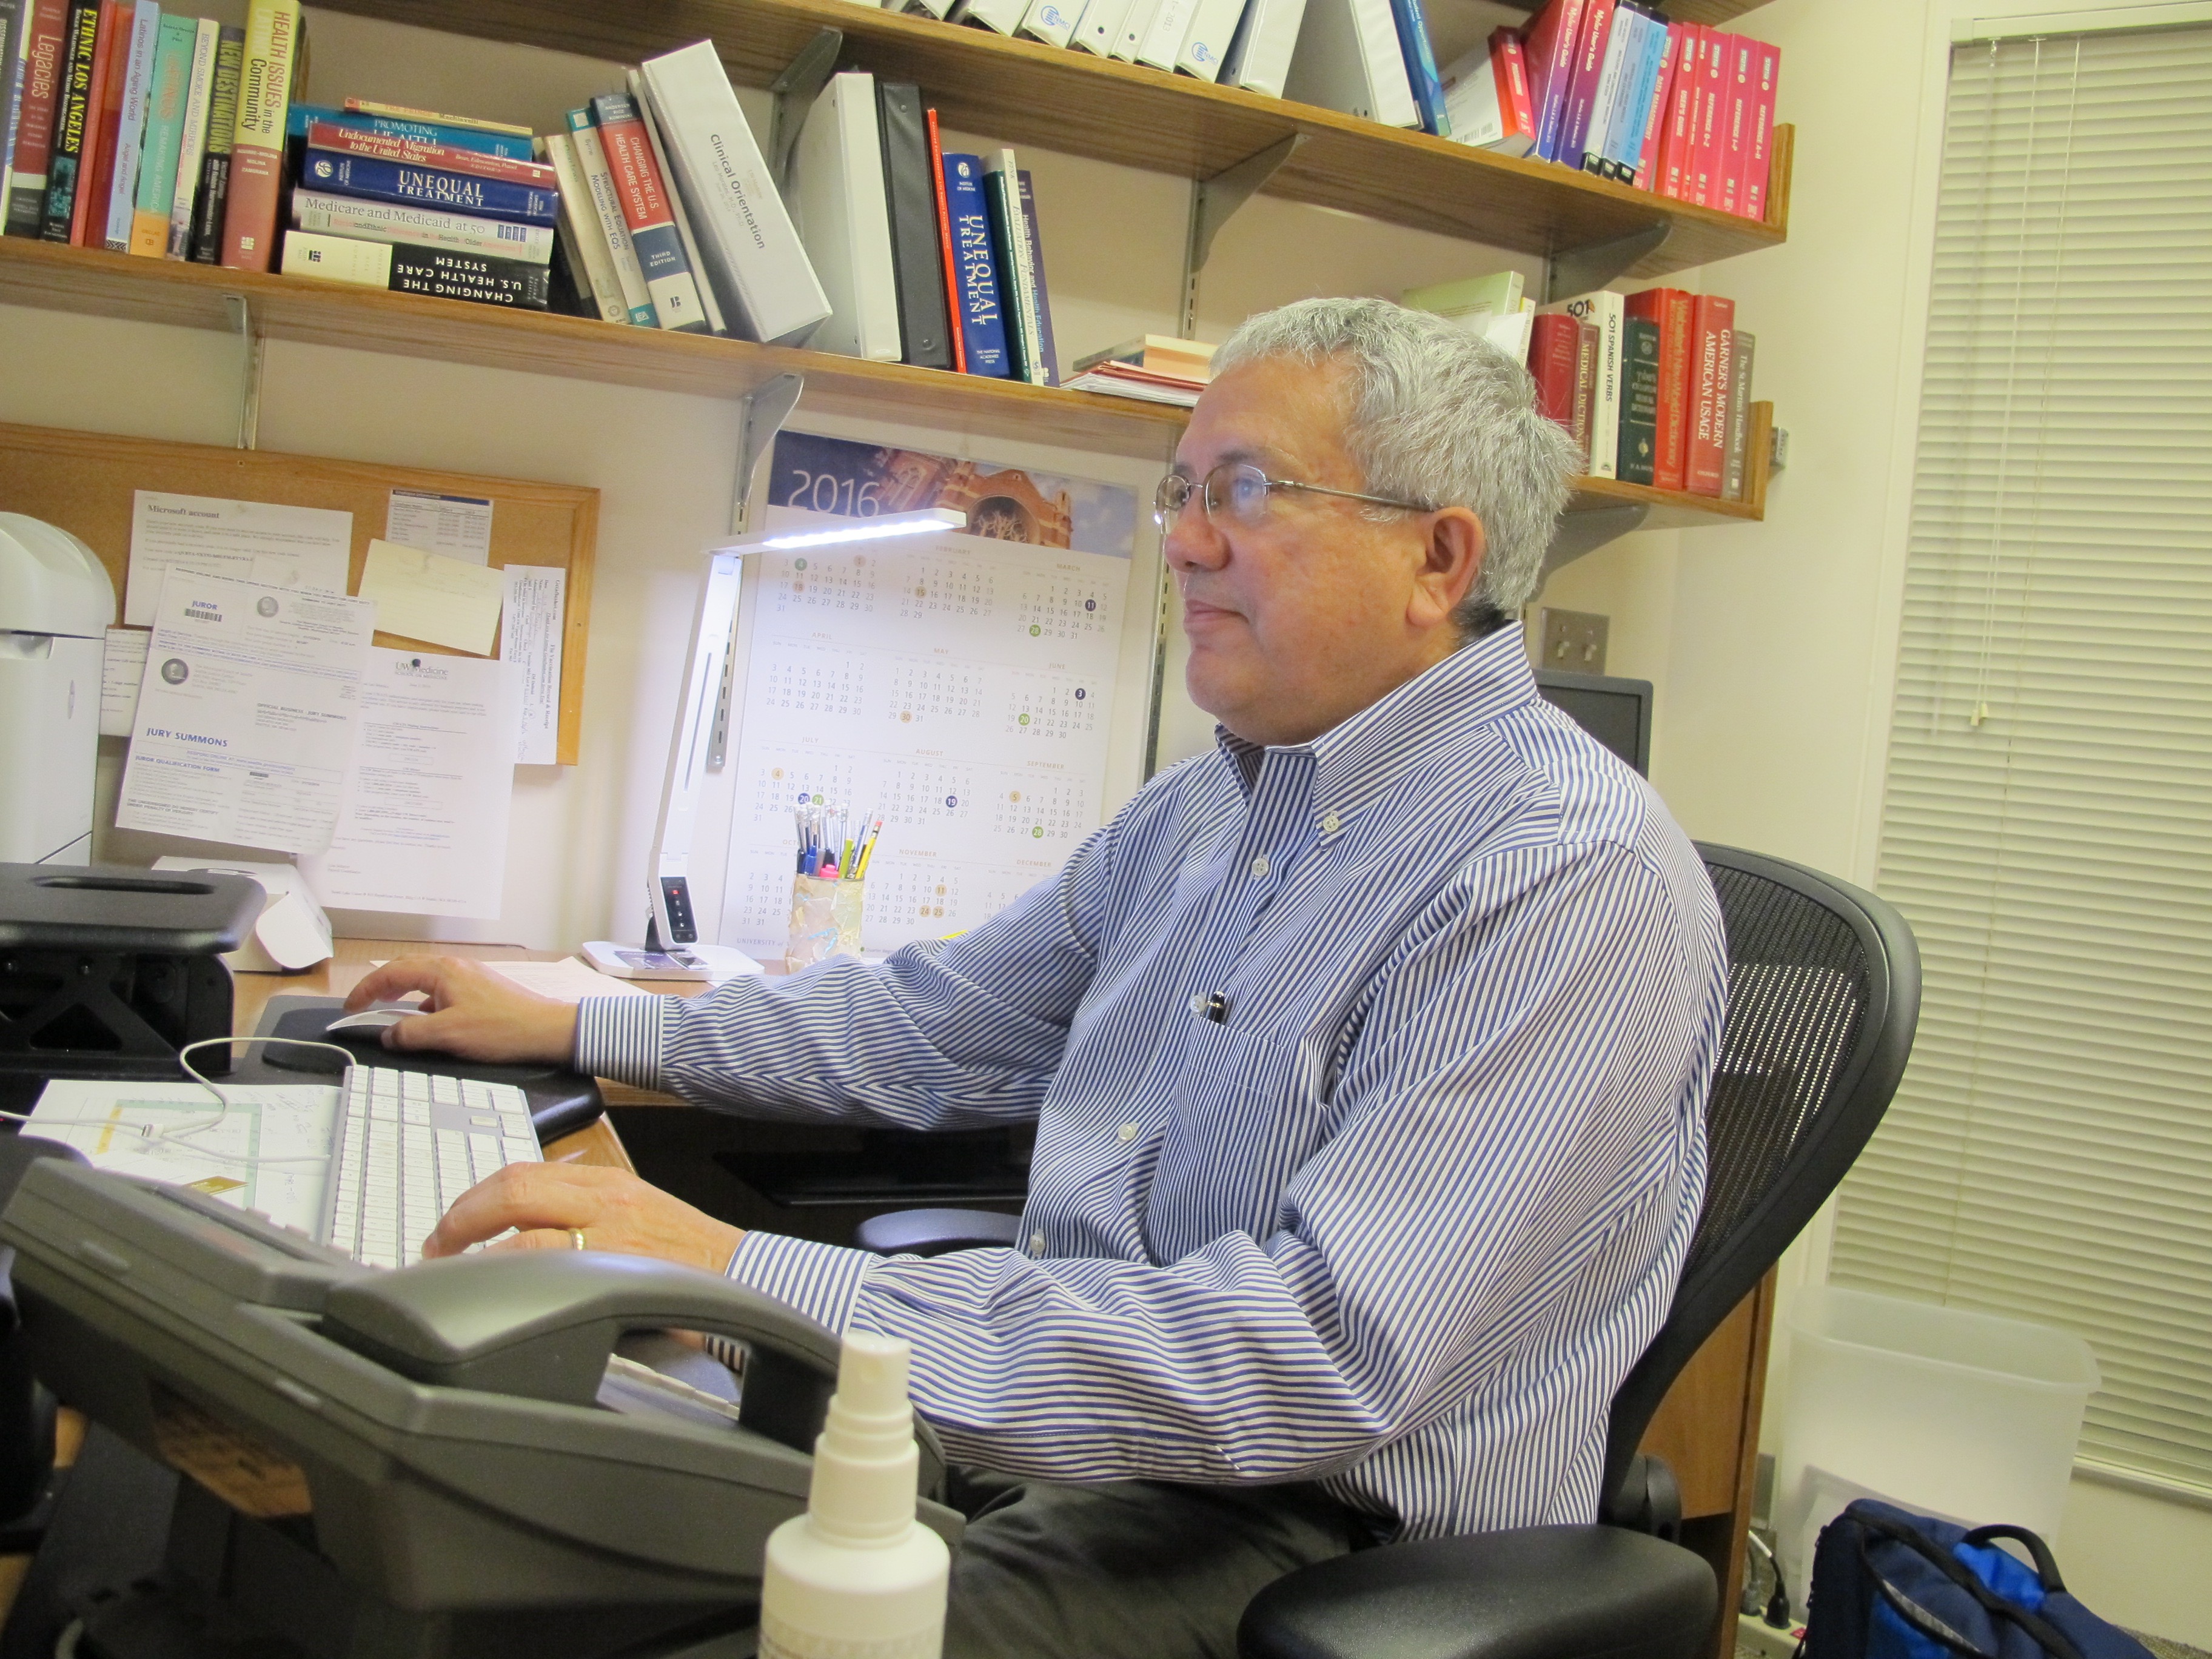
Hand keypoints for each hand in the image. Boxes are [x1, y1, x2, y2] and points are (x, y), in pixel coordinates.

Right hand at [343, 956, 577, 1064]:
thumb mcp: (448, 1034)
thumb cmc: (502, 1029)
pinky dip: (426, 1004)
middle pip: (407, 970)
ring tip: (390, 1014)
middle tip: (364, 1006)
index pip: (392, 973)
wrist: (547, 1030)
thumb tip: (388, 1034)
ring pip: (426, 981)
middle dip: (382, 987)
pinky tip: (427, 1023)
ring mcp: (470, 977)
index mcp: (443, 970)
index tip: (350, 1007)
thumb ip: (411, 1033)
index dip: (366, 990)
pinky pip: (443, 992)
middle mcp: (455, 967)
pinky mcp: (481, 990)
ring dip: (404, 995)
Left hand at [423, 1162, 745, 1275]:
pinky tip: (492, 1295)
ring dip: (474, 1252)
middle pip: (513, 1189)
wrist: (744, 1274)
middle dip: (461, 1218)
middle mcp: (603, 1201)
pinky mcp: (617, 1273)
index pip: (523, 1172)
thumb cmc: (690, 1254)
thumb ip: (584, 1214)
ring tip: (451, 1274)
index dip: (474, 1197)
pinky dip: (509, 1279)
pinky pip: (548, 1271)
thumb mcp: (635, 1215)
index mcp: (605, 1183)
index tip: (452, 1223)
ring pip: (523, 1231)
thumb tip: (523, 1232)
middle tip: (436, 1247)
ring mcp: (608, 1237)